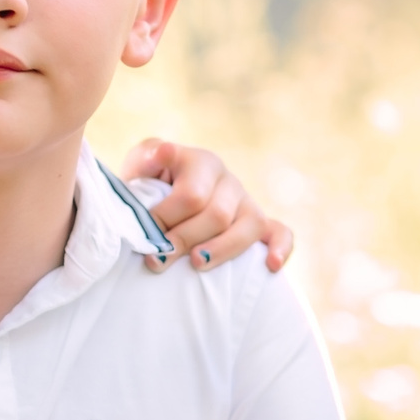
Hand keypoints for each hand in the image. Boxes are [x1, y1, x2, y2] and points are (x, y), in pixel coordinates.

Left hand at [118, 139, 291, 274]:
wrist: (159, 200)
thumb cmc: (147, 187)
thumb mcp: (139, 168)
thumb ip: (145, 160)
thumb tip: (163, 153)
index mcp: (201, 162)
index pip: (191, 195)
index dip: (166, 220)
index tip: (143, 235)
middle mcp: (228, 180)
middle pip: (218, 215)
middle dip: (184, 240)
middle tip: (156, 259)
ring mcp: (246, 202)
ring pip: (251, 224)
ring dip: (222, 249)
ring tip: (196, 264)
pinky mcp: (259, 223)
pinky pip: (280, 232)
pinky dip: (280, 248)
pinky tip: (270, 266)